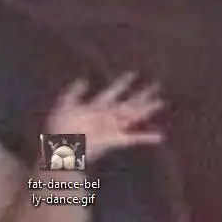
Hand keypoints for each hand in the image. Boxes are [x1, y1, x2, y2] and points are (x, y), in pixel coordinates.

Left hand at [47, 73, 163, 160]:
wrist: (62, 148)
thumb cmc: (60, 127)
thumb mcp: (64, 105)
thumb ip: (74, 92)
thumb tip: (83, 79)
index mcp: (95, 107)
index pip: (113, 91)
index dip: (122, 83)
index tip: (133, 73)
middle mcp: (106, 116)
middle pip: (128, 103)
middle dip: (141, 95)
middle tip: (156, 85)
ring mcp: (112, 128)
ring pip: (134, 116)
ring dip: (147, 109)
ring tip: (161, 102)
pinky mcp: (115, 140)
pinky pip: (133, 138)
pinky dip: (146, 138)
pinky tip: (160, 136)